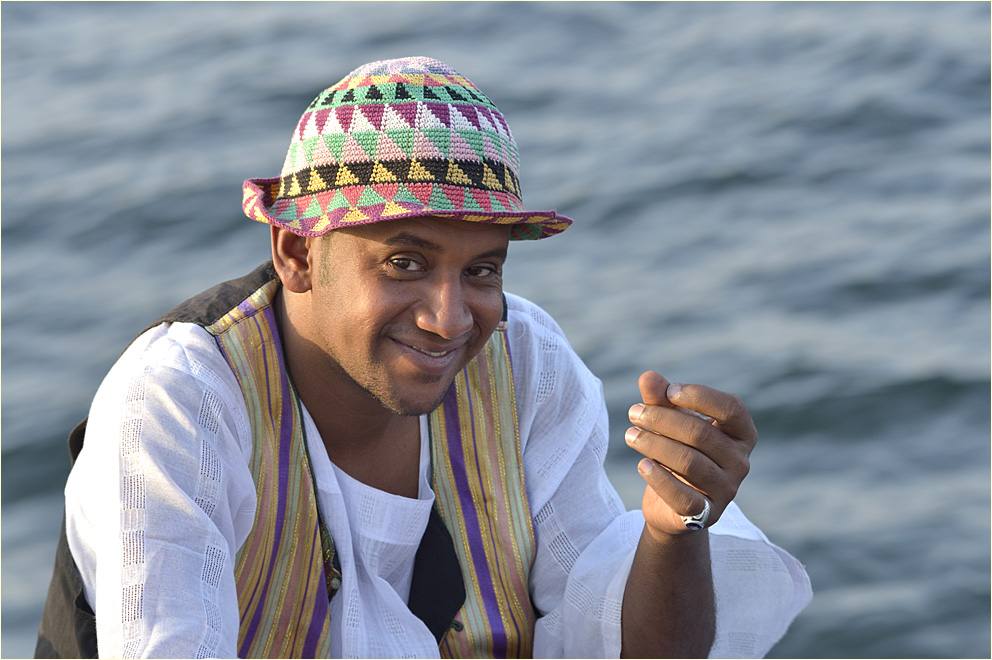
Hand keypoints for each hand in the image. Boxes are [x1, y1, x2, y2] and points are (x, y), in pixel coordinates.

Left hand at [625, 371, 755, 539]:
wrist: (672, 504)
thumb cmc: (678, 450)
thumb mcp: (670, 422)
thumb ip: (661, 399)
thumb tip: (648, 377)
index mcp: (742, 433)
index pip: (731, 408)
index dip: (700, 396)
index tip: (669, 391)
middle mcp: (741, 462)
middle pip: (701, 434)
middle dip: (662, 419)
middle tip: (634, 413)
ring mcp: (727, 490)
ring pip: (690, 463)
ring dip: (655, 445)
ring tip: (630, 435)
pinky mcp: (707, 514)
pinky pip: (684, 497)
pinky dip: (660, 479)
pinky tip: (642, 464)